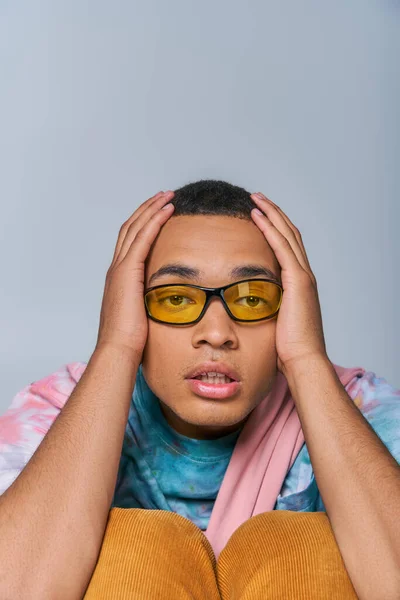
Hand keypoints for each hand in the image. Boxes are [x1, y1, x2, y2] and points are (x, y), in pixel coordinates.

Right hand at [95, 190, 174, 358]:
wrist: (118, 350)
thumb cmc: (130, 340)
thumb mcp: (142, 315)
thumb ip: (150, 302)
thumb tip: (167, 303)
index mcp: (119, 278)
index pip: (130, 241)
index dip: (144, 223)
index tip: (159, 212)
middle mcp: (116, 268)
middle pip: (130, 228)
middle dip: (147, 209)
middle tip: (165, 196)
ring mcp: (119, 268)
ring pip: (136, 228)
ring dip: (152, 209)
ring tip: (168, 197)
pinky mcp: (127, 272)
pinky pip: (142, 239)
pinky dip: (154, 221)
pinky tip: (167, 211)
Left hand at [250, 192, 327, 375]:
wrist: (303, 361)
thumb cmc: (288, 348)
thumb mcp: (275, 321)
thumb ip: (267, 308)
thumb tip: (248, 306)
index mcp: (300, 284)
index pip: (288, 247)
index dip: (275, 228)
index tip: (260, 215)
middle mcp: (304, 275)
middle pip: (289, 234)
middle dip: (273, 214)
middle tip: (256, 198)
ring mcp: (303, 276)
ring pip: (287, 235)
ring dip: (271, 214)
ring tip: (255, 199)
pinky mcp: (298, 281)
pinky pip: (282, 247)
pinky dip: (270, 229)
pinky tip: (258, 217)